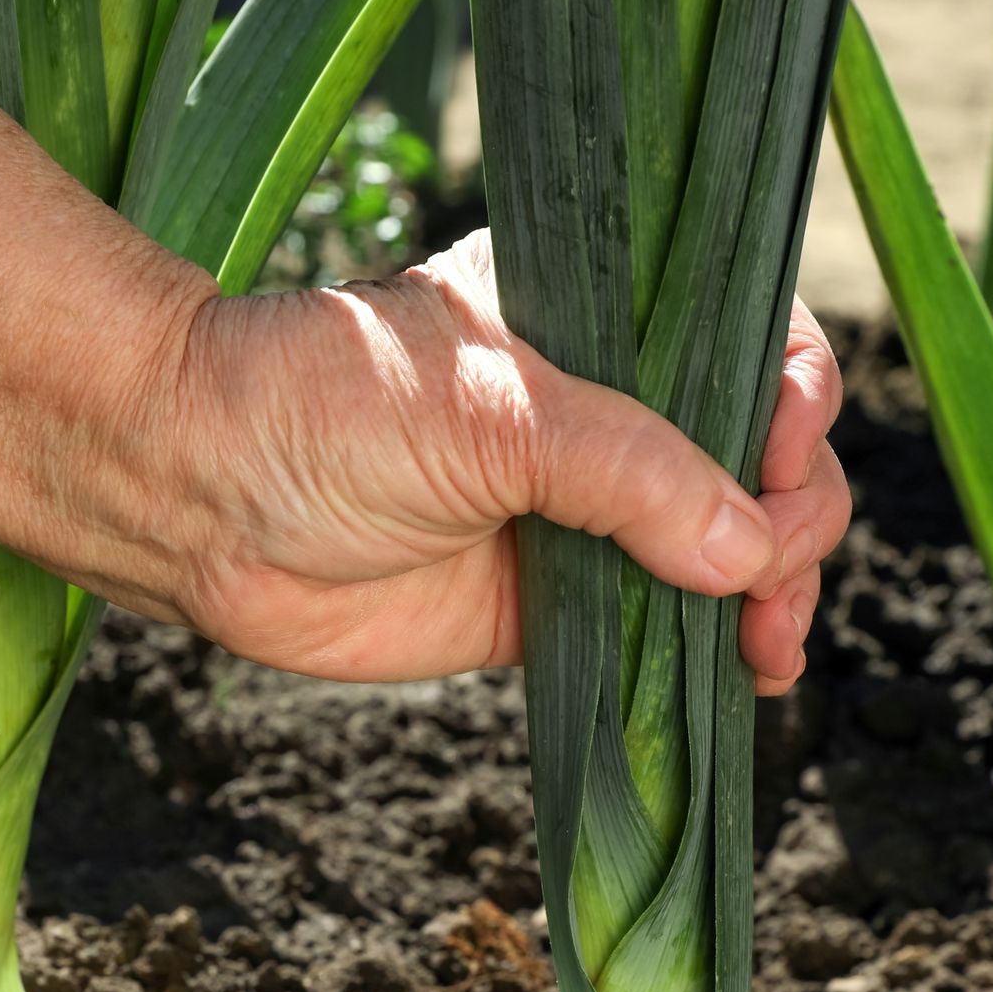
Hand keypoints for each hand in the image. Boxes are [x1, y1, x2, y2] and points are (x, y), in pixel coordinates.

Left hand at [112, 232, 847, 689]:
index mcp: (597, 317)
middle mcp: (603, 410)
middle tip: (772, 573)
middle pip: (756, 453)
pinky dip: (716, 651)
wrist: (198, 502)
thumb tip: (748, 548)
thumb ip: (626, 470)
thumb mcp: (488, 411)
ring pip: (724, 546)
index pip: (747, 340)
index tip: (779, 457)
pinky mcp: (550, 601)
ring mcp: (581, 511)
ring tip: (769, 643)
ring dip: (773, 592)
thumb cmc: (324, 407)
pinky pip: (661, 626)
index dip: (790, 399)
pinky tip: (752, 674)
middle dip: (794, 512)